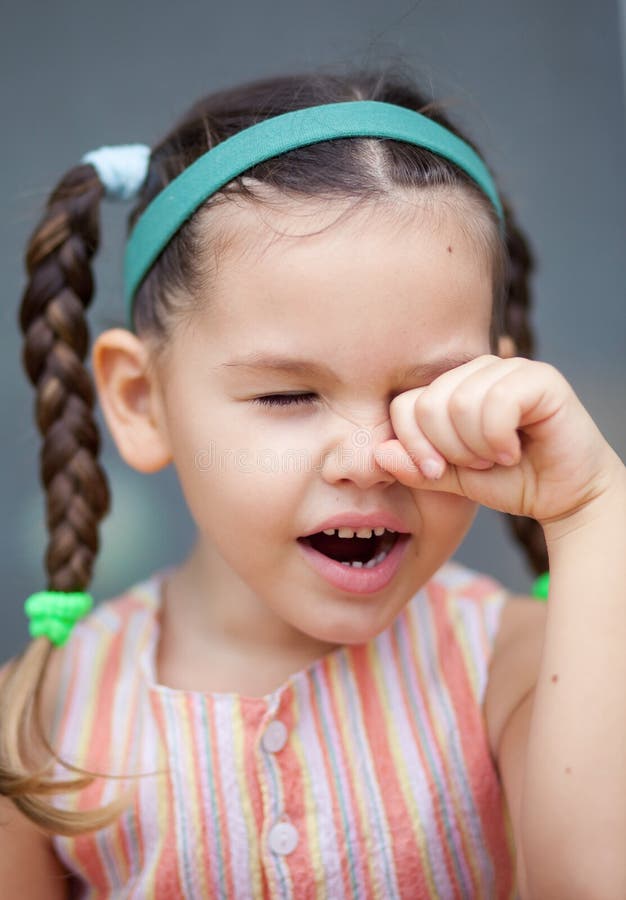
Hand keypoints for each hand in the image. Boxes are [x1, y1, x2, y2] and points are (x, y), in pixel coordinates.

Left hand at [374, 355, 619, 525]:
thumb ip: (417, 465)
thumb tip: (379, 452)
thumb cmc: (510, 482)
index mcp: (452, 387)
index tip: (438, 471)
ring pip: (460, 403)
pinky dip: (499, 439)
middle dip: (448, 449)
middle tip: (478, 464)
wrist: (565, 497)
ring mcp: (509, 368)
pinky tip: (515, 451)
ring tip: (498, 458)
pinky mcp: (540, 378)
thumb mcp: (453, 478)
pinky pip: (496, 403)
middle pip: (428, 403)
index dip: (414, 445)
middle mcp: (478, 370)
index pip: (404, 404)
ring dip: (476, 447)